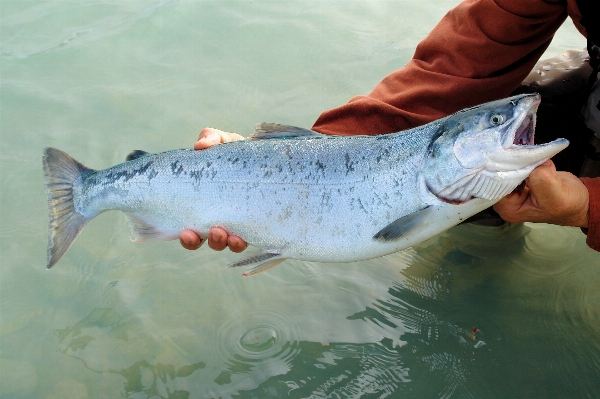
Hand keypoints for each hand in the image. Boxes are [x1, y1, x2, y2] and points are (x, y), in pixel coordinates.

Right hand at [179, 128, 247, 251]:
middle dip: (204, 241)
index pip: (191, 227)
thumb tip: (200, 145)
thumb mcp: (224, 142)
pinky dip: (241, 241)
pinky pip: (249, 239)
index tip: (186, 232)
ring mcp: (239, 223)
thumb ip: (211, 138)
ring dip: (223, 243)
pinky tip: (241, 237)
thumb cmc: (239, 153)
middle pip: (206, 240)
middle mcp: (220, 219)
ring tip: (224, 235)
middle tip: (206, 233)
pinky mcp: (257, 223)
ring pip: (227, 243)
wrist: (269, 158)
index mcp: (206, 205)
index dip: (187, 236)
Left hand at [493, 160, 588, 227]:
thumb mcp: (555, 194)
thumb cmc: (568, 203)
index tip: (509, 157)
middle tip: (515, 150)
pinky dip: (521, 159)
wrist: (578, 200)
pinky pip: (514, 166)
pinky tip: (528, 154)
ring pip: (505, 170)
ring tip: (523, 151)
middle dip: (507, 164)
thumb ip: (540, 179)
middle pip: (497, 178)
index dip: (500, 171)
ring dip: (515, 159)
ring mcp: (511, 190)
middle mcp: (506, 201)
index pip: (495, 187)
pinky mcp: (519, 179)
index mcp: (509, 209)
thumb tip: (532, 161)